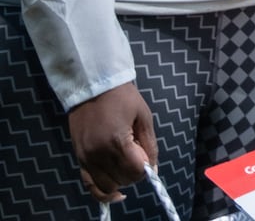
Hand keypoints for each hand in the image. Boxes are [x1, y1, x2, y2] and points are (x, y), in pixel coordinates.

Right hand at [67, 82, 154, 203]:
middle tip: (137, 158)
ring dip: (119, 182)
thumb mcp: (144, 117)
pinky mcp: (78, 158)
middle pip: (121, 181)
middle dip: (134, 175)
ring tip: (125, 168)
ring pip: (105, 186)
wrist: (93, 86)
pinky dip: (101, 190)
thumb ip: (149, 145)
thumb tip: (152, 169)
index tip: (147, 158)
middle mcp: (98, 154)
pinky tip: (113, 192)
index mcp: (116, 142)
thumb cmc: (123, 98)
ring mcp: (85, 158)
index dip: (145, 169)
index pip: (134, 172)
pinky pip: (88, 183)